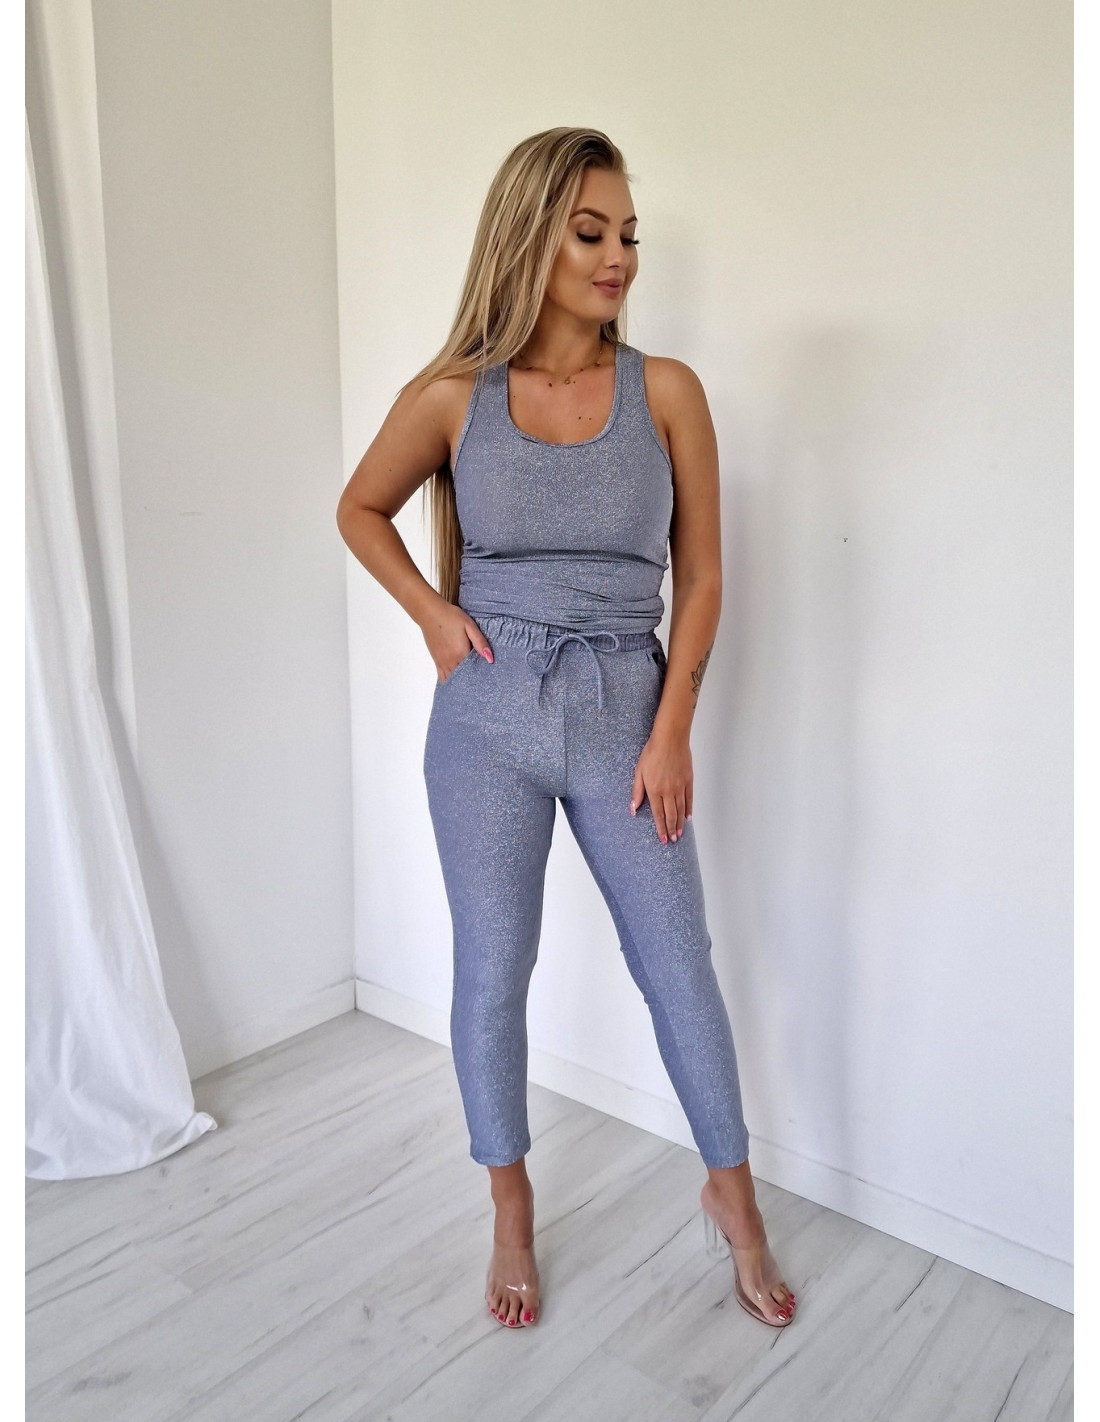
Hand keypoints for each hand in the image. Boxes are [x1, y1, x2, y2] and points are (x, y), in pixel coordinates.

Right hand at [421, 601, 493, 681]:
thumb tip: (490, 659)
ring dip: (460, 683)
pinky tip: (455, 684)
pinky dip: (449, 681)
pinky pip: (442, 677)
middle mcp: (450, 661)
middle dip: (472, 682)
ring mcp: (442, 662)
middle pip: (463, 679)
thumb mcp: (469, 625)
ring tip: (470, 687)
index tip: (488, 679)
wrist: (430, 612)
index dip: (481, 676)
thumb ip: (480, 642)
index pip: (474, 672)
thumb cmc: (450, 616)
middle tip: (481, 685)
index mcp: (460, 653)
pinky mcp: (436, 660)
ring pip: (452, 680)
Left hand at [630, 727, 693, 842]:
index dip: (660, 828)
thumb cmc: (652, 753)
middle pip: (671, 815)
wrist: (670, 739)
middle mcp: (668, 791)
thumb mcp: (639, 771)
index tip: (662, 839)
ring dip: (680, 823)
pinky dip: (689, 810)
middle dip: (671, 829)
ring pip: (681, 810)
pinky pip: (689, 799)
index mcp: (654, 790)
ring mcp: (680, 786)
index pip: (658, 814)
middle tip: (673, 840)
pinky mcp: (688, 780)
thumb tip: (633, 809)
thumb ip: (637, 791)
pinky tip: (688, 818)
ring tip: (680, 834)